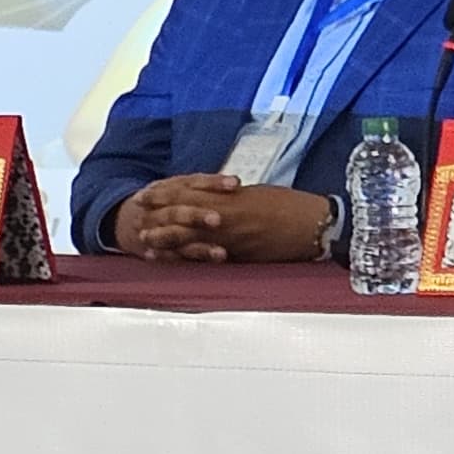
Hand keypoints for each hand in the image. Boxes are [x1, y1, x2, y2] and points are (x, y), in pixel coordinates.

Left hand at [112, 174, 334, 264]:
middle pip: (182, 216)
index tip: (145, 196)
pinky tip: (177, 261)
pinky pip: (209, 256)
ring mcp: (232, 236)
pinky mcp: (242, 254)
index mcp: (230, 197)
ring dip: (166, 240)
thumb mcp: (259, 194)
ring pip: (190, 237)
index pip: (188, 193)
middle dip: (158, 218)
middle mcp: (227, 215)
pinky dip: (189, 257)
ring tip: (148, 244)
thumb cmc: (293, 206)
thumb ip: (235, 199)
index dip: (163, 195)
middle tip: (137, 222)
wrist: (316, 223)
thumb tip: (220, 201)